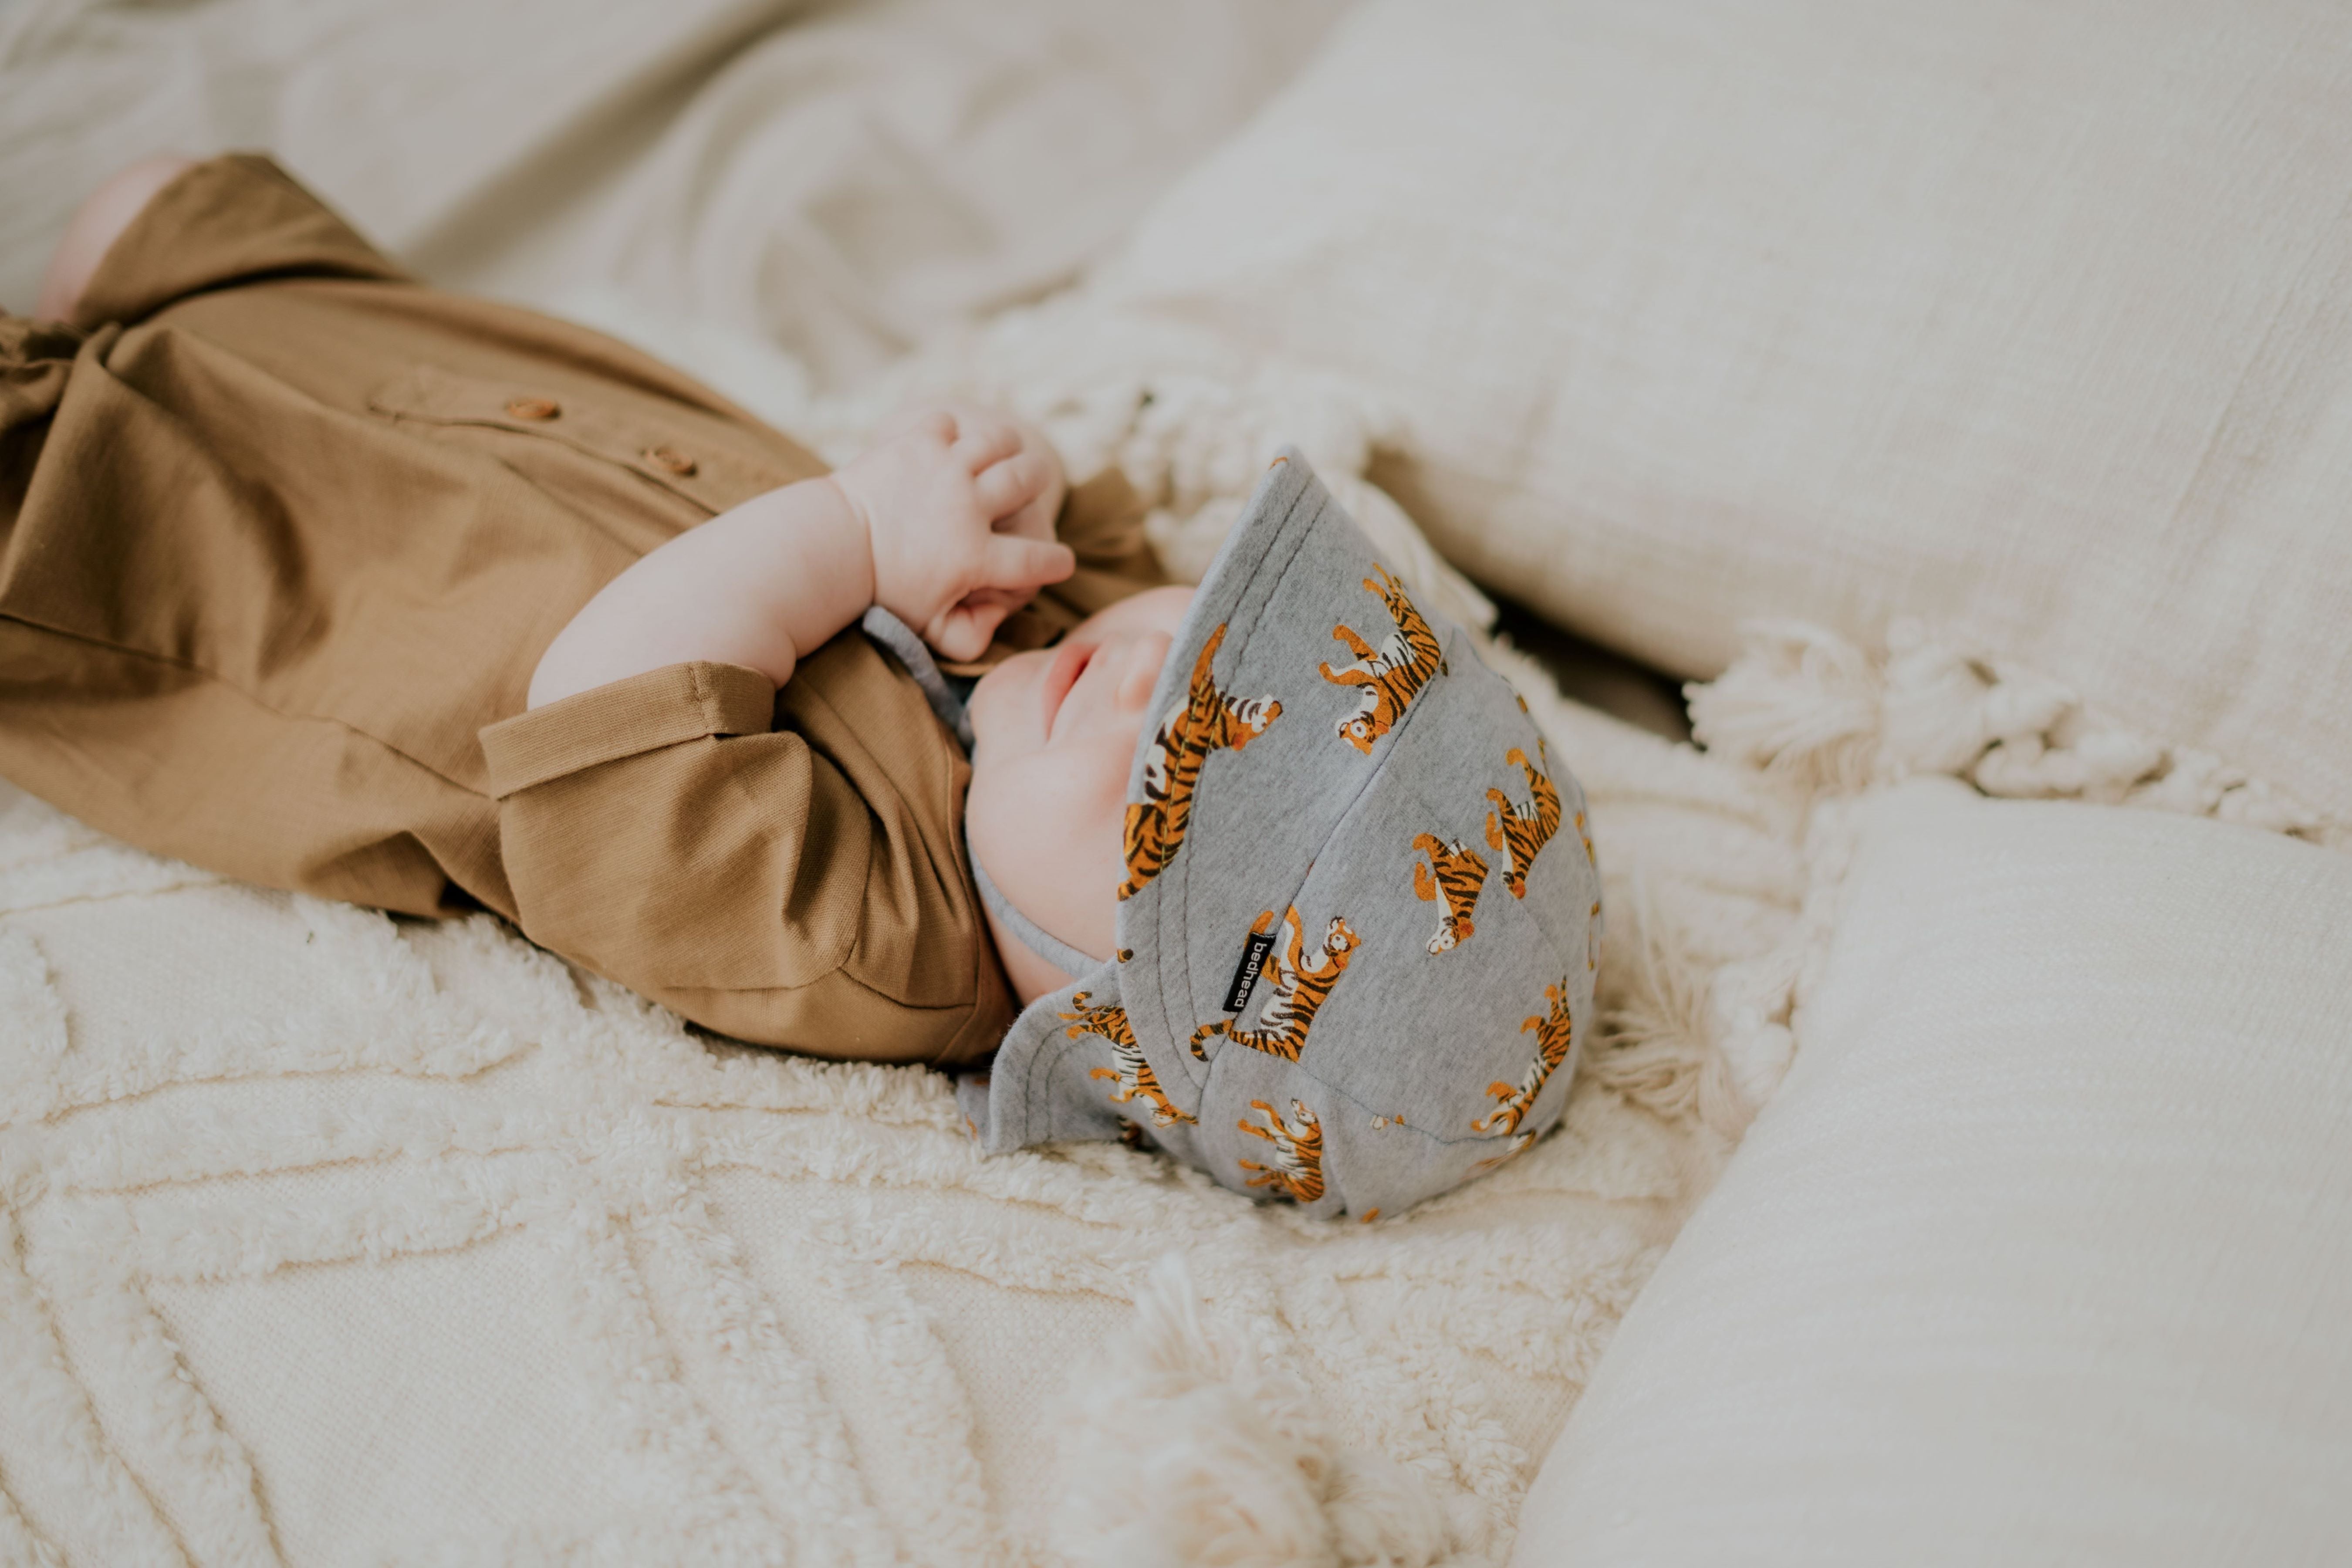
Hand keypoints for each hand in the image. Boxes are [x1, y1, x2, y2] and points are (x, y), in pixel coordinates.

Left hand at [830, 405, 1073, 660]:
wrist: (829, 546)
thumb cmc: (881, 592)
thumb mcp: (928, 628)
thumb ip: (970, 636)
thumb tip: (1000, 623)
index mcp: (975, 557)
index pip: (1037, 561)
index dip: (1056, 563)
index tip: (1060, 563)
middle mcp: (967, 506)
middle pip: (1028, 480)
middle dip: (1039, 482)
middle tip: (1032, 488)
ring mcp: (944, 468)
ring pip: (999, 441)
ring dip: (1006, 447)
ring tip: (1004, 455)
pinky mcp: (918, 441)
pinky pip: (951, 423)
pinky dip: (953, 432)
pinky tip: (951, 445)